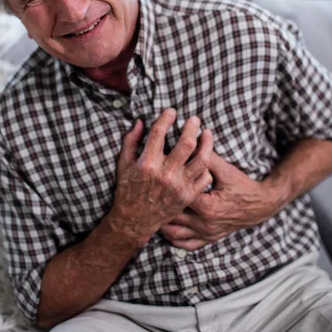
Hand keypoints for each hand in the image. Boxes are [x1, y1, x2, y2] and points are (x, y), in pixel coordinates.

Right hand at [111, 109, 213, 245]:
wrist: (135, 220)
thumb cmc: (127, 190)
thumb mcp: (124, 164)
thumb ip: (131, 140)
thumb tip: (141, 121)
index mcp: (147, 163)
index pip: (159, 132)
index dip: (167, 117)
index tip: (172, 111)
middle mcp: (165, 174)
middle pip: (187, 143)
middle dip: (192, 126)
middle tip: (195, 119)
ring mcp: (179, 186)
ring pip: (202, 159)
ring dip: (207, 143)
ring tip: (207, 133)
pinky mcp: (188, 196)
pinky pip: (205, 177)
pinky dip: (207, 166)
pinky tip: (206, 157)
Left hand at [160, 152, 279, 249]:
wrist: (261, 205)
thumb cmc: (242, 185)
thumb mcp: (225, 170)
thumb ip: (206, 157)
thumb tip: (189, 140)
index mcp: (208, 207)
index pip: (178, 194)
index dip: (166, 182)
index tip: (155, 175)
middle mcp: (205, 224)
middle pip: (172, 215)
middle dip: (159, 204)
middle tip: (145, 193)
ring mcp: (207, 234)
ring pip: (175, 233)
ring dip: (162, 222)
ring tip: (150, 209)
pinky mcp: (209, 239)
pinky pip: (185, 244)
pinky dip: (174, 237)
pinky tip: (165, 227)